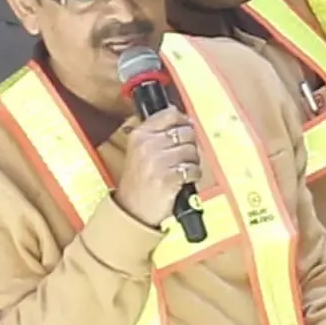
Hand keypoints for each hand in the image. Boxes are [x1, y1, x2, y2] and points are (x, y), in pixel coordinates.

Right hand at [111, 109, 202, 227]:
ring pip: (192, 151)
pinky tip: (182, 181)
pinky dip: (193, 176)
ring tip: (180, 171)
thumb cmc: (140, 181)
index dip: (183, 121)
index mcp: (140, 135)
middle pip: (187, 132)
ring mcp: (157, 162)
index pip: (171, 114)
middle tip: (181, 158)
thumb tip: (187, 120)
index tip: (185, 128)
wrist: (131, 210)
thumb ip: (159, 133)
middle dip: (189, 145)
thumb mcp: (140, 151)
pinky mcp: (167, 179)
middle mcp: (147, 145)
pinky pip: (193, 169)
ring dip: (192, 162)